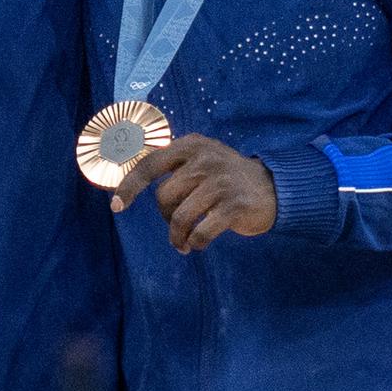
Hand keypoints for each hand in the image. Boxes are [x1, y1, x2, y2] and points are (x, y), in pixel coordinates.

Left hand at [110, 134, 276, 253]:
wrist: (275, 189)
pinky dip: (195, 243)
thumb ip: (172, 166)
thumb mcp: (201, 159)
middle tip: (178, 224)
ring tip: (183, 243)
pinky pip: (200, 232)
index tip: (116, 206)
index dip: (129, 187)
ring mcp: (221, 182)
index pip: (149, 164)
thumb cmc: (226, 178)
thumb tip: (128, 184)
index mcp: (192, 145)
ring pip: (179, 217)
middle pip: (163, 196)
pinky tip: (197, 244)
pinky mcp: (234, 206)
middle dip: (165, 216)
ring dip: (177, 236)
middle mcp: (205, 160)